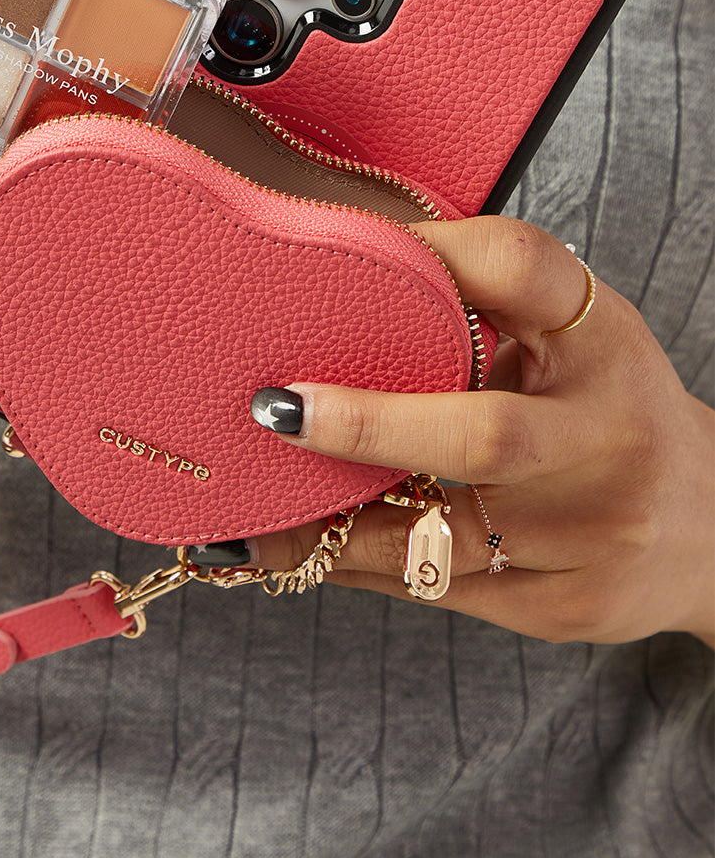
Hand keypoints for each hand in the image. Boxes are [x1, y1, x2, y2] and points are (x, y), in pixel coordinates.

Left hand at [248, 217, 714, 645]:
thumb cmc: (609, 409)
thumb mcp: (574, 339)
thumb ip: (487, 305)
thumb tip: (346, 268)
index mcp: (605, 344)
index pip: (522, 268)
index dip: (432, 253)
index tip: (348, 256)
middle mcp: (609, 438)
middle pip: (485, 435)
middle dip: (369, 428)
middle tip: (274, 410)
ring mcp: (594, 533)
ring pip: (440, 537)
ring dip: (333, 521)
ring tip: (247, 507)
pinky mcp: (568, 604)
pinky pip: (439, 589)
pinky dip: (357, 565)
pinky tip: (297, 549)